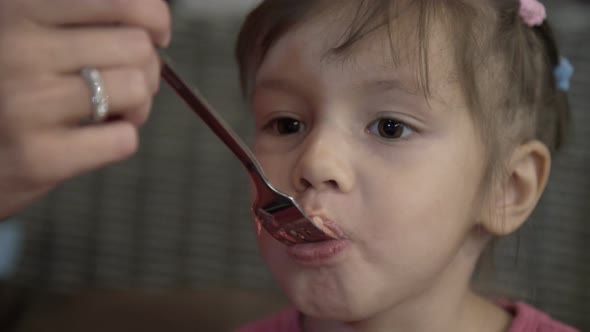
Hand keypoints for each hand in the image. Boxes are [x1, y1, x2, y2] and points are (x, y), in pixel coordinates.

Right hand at [0, 0, 170, 218]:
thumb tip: (154, 18)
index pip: (123, 1)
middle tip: (122, 84)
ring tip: (107, 111)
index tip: (156, 34)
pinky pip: (123, 140)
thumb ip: (78, 17)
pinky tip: (90, 139)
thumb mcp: (27, 30)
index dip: (154, 17)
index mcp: (19, 7)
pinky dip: (118, 140)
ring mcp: (26, 103)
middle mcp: (18, 48)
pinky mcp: (37, 157)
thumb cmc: (8, 83)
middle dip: (145, 69)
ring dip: (135, 106)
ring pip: (136, 90)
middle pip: (138, 48)